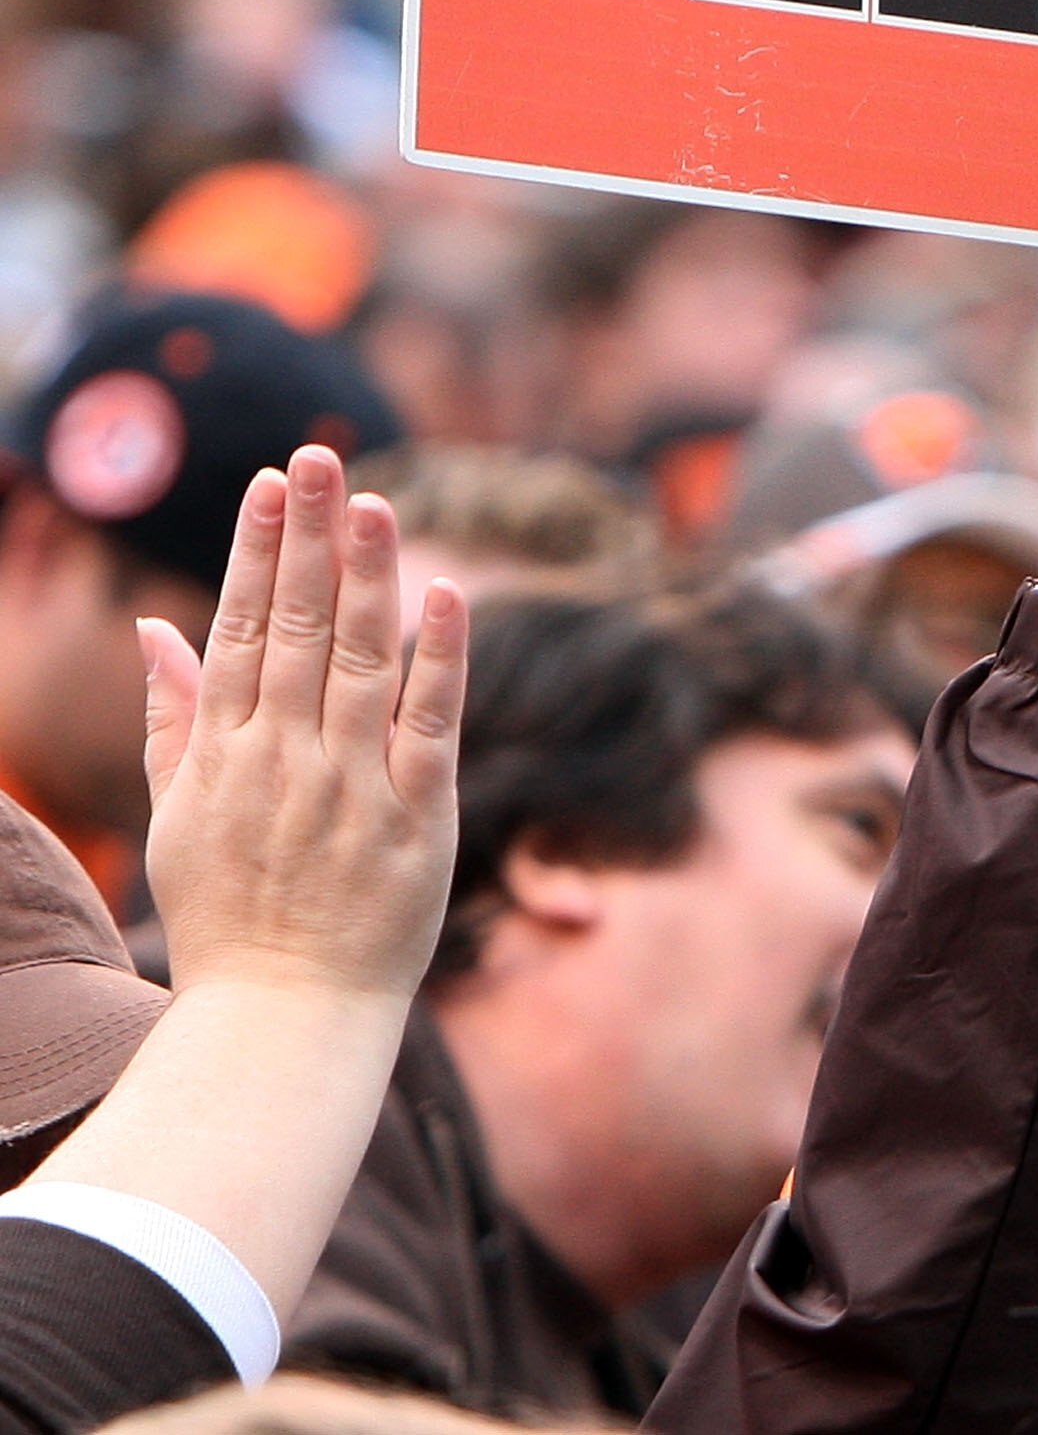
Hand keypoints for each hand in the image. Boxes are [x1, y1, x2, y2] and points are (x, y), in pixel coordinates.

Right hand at [140, 444, 467, 1004]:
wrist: (283, 1019)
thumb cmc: (232, 919)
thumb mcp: (178, 818)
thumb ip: (173, 721)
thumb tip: (156, 630)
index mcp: (224, 755)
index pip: (238, 631)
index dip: (254, 552)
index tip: (267, 484)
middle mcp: (283, 758)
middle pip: (295, 628)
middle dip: (306, 537)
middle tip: (316, 456)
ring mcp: (350, 784)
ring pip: (360, 659)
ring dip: (367, 576)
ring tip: (372, 500)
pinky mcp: (417, 815)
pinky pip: (431, 723)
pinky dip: (439, 657)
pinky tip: (444, 594)